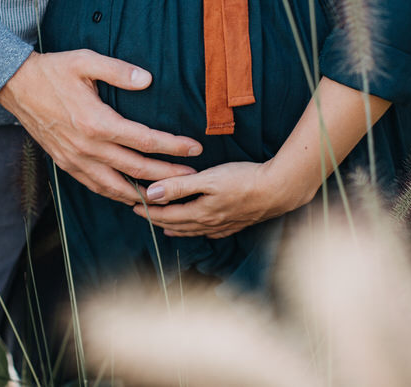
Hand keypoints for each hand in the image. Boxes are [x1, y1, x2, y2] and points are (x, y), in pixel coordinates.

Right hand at [0, 50, 201, 204]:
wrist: (17, 86)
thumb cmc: (53, 71)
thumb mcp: (86, 61)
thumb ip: (119, 70)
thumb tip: (148, 80)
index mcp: (97, 122)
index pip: (145, 140)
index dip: (173, 147)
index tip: (195, 149)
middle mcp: (88, 147)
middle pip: (138, 169)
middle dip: (169, 175)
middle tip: (193, 178)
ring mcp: (76, 159)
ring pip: (117, 186)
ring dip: (144, 193)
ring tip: (168, 195)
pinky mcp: (66, 164)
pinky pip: (96, 186)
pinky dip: (116, 194)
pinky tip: (131, 195)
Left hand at [134, 159, 314, 238]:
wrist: (278, 190)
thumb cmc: (243, 179)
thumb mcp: (208, 178)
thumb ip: (179, 186)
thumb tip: (151, 194)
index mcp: (199, 212)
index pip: (167, 214)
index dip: (148, 211)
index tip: (132, 205)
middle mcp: (209, 223)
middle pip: (177, 224)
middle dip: (157, 220)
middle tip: (141, 215)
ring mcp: (224, 225)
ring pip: (193, 230)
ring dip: (176, 228)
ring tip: (165, 227)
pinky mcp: (237, 222)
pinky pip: (211, 232)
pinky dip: (198, 230)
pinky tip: (200, 229)